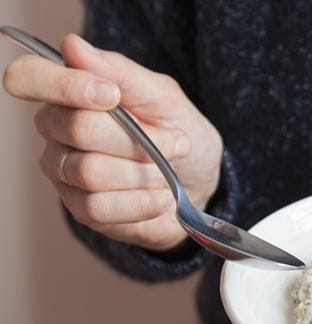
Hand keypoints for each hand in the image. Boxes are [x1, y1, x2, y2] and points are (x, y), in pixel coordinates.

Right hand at [2, 34, 222, 250]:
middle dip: (139, 139)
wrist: (201, 183)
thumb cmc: (178, 133)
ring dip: (145, 173)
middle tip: (175, 143)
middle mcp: (55, 130)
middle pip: (79, 128)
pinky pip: (100, 206)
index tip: (112, 94)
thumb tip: (73, 46)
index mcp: (69, 92)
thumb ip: (122, 73)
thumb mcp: (164, 97)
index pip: (28, 77)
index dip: (64, 85)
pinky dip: (142, 202)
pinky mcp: (81, 209)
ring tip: (165, 171)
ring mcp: (64, 172)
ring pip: (91, 172)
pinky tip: (160, 197)